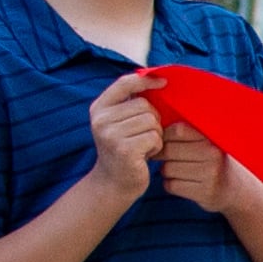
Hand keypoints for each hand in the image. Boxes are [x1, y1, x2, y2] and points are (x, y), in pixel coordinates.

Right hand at [84, 77, 164, 203]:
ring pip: (152, 121)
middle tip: (142, 136)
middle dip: (152, 120)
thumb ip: (129, 103)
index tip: (163, 82)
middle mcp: (101, 120)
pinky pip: (154, 137)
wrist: (113, 183)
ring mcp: (111, 135)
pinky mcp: (124, 149)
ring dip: (155, 134)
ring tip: (143, 146)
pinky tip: (146, 155)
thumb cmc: (123, 150)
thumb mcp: (119, 123)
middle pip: (144, 105)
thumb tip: (154, 77)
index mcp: (99, 109)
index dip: (146, 80)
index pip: (124, 83)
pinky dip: (156, 146)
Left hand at [155, 120, 240, 213]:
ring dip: (166, 171)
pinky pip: (171, 186)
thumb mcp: (206, 144)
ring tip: (177, 171)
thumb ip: (187, 134)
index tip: (163, 141)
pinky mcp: (204, 192)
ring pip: (167, 169)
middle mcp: (212, 154)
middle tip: (164, 158)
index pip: (177, 130)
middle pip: (168, 150)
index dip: (164, 136)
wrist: (234, 190)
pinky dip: (171, 185)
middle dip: (161, 155)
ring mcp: (210, 174)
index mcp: (211, 138)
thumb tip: (154, 127)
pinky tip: (181, 183)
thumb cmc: (212, 163)